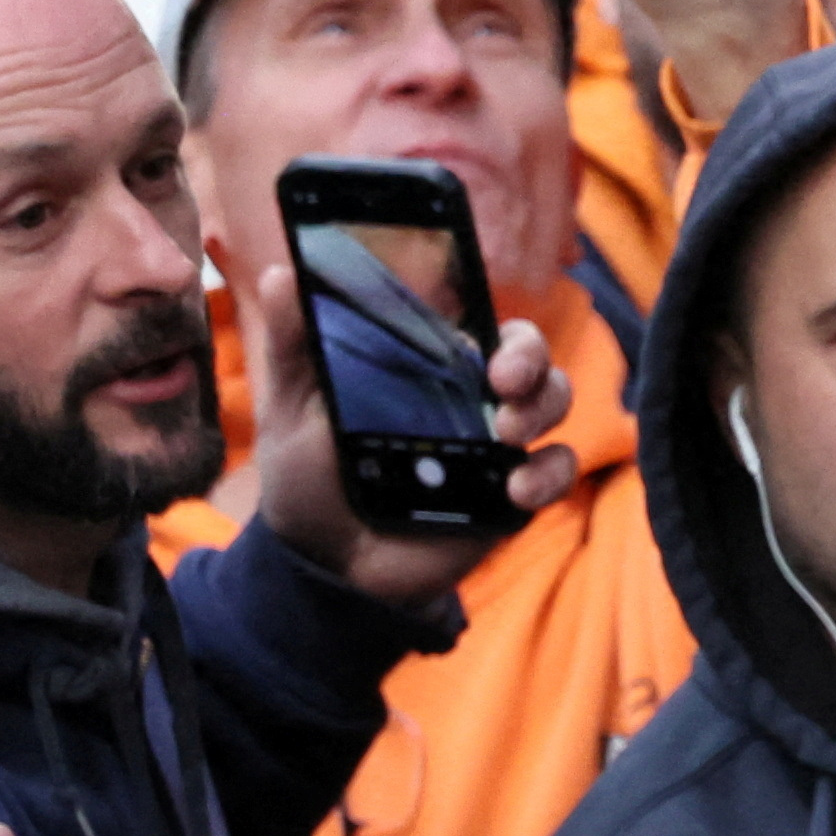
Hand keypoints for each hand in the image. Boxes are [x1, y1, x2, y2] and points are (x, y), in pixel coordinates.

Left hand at [237, 232, 579, 608]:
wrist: (322, 562)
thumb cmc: (309, 475)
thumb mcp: (292, 407)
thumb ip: (292, 343)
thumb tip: (278, 273)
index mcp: (426, 365)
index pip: (476, 319)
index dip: (484, 309)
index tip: (477, 326)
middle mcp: (471, 397)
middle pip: (529, 355)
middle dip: (529, 357)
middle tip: (502, 381)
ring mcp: (496, 446)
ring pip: (554, 401)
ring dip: (541, 408)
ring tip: (506, 435)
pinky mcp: (512, 497)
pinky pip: (557, 471)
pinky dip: (549, 474)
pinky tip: (516, 490)